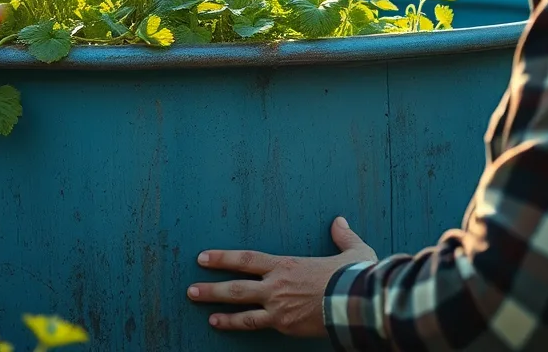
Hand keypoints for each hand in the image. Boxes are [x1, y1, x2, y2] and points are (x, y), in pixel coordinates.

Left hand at [188, 216, 377, 336]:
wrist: (356, 302)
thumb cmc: (353, 276)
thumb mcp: (351, 250)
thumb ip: (343, 236)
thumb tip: (340, 221)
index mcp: (286, 265)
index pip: (246, 259)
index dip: (223, 258)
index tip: (203, 257)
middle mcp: (276, 285)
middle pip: (236, 285)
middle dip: (211, 287)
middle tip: (191, 289)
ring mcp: (278, 307)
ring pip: (241, 308)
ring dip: (218, 308)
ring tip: (202, 310)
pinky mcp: (284, 325)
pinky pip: (255, 325)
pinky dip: (236, 325)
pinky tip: (221, 325)